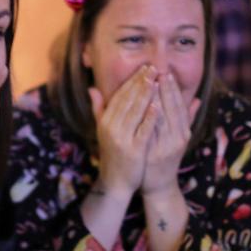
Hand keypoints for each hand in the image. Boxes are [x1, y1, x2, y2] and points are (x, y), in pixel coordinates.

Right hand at [89, 64, 159, 196]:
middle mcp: (111, 128)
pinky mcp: (133, 150)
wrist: (115, 182)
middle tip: (153, 67)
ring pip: (135, 111)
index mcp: (105, 121)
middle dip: (141, 82)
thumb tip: (92, 88)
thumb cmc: (112, 154)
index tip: (143, 68)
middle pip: (127, 100)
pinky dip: (150, 117)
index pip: (119, 96)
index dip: (131, 81)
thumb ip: (98, 109)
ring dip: (146, 94)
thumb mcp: (102, 130)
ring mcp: (122, 139)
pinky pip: (143, 130)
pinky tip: (158, 105)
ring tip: (156, 79)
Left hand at [140, 72, 199, 196]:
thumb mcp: (179, 138)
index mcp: (183, 133)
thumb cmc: (166, 158)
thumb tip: (197, 99)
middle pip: (172, 109)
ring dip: (157, 99)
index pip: (179, 106)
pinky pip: (151, 131)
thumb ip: (186, 119)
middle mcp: (177, 138)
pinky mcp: (153, 153)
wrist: (158, 185)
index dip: (173, 89)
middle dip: (165, 89)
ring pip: (162, 118)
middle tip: (158, 70)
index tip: (166, 72)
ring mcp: (165, 146)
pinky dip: (150, 118)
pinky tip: (146, 105)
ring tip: (151, 81)